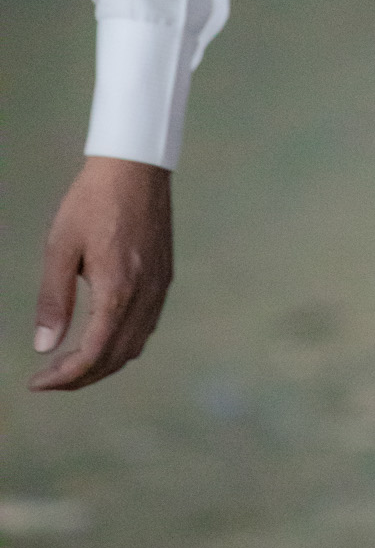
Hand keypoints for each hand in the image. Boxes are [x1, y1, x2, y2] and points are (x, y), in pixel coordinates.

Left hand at [29, 158, 172, 391]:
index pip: (93, 355)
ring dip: (104, 363)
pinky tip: (102, 334)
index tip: (37, 382)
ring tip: (72, 362)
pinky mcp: (164, 275)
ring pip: (135, 345)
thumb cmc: (94, 200)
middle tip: (50, 377)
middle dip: (82, 377)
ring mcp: (159, 286)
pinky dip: (123, 342)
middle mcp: (145, 295)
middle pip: (116, 357)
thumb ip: (54, 299)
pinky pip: (147, 325)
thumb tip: (44, 347)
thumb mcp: (61, 246)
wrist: (137, 165)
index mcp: (118, 291)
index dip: (65, 377)